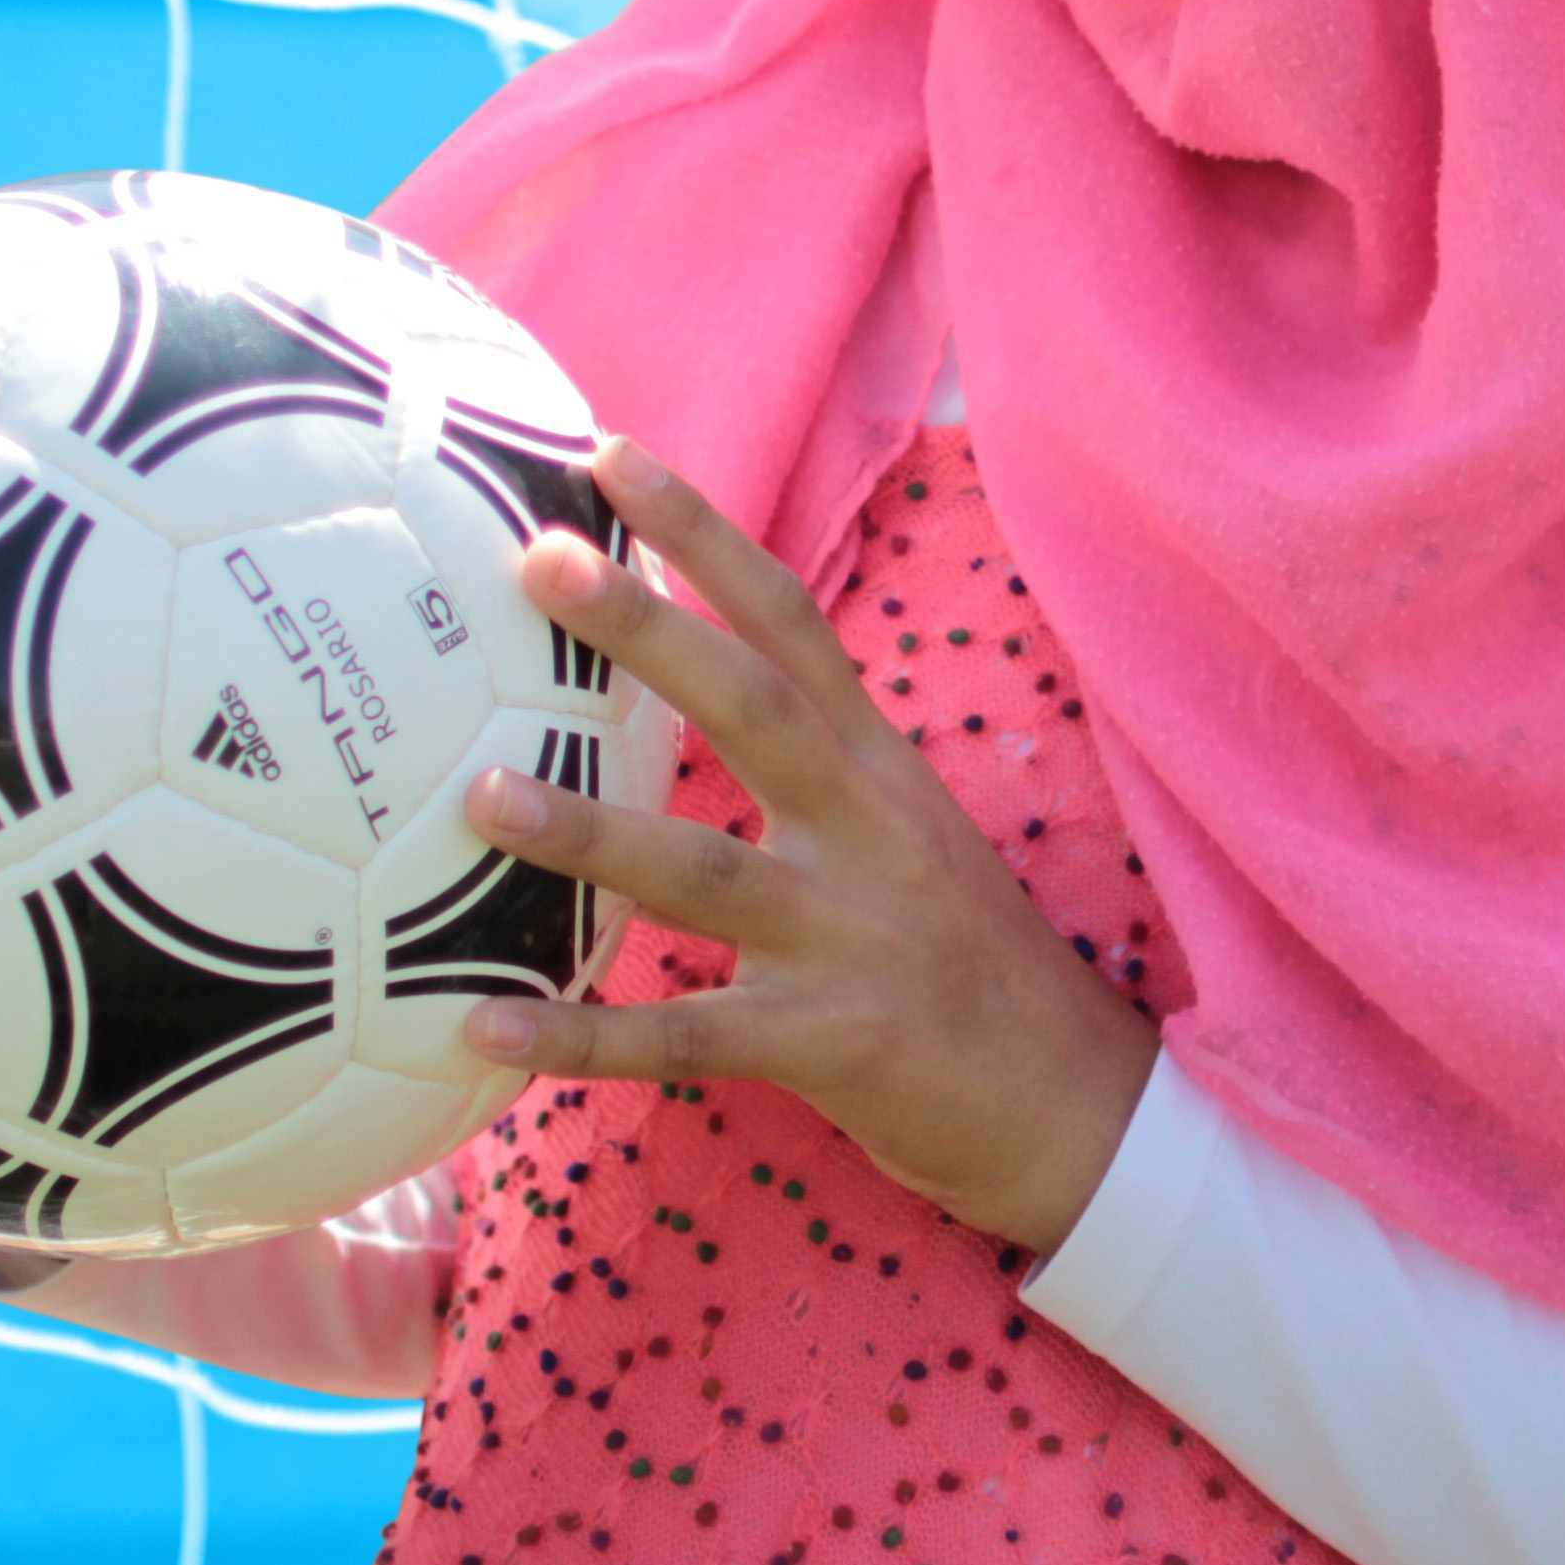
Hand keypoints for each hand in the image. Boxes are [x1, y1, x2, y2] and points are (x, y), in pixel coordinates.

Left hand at [456, 437, 1161, 1259]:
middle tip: (540, 558)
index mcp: (879, 770)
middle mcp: (868, 830)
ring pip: (702, 871)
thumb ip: (809, 778)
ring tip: (483, 797)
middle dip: (645, 630)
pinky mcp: (834, 1042)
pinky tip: (485, 1030)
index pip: (791, 621)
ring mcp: (852, 936)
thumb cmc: (966, 968)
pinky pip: (684, 1038)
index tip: (611, 455)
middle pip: (751, 705)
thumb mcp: (905, 839)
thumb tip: (675, 715)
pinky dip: (581, 1038)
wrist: (1080, 1109)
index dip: (704, 535)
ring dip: (589, 832)